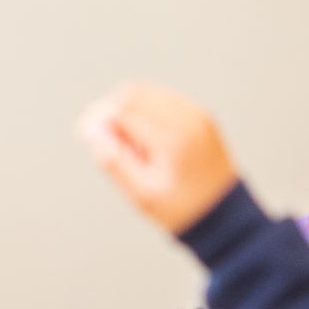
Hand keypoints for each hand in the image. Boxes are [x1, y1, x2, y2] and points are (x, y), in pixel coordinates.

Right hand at [77, 84, 238, 235]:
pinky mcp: (202, 116)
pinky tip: (147, 142)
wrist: (225, 215)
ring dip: (128, 112)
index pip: (123, 108)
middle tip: (102, 139)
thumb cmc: (180, 210)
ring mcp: (198, 114)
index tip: (83, 135)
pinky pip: (165, 100)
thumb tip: (94, 135)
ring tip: (131, 147)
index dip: (97, 118)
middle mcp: (187, 119)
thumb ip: (114, 163)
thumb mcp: (141, 195)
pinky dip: (147, 112)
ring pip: (149, 93)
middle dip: (110, 111)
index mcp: (172, 138)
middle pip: (134, 93)